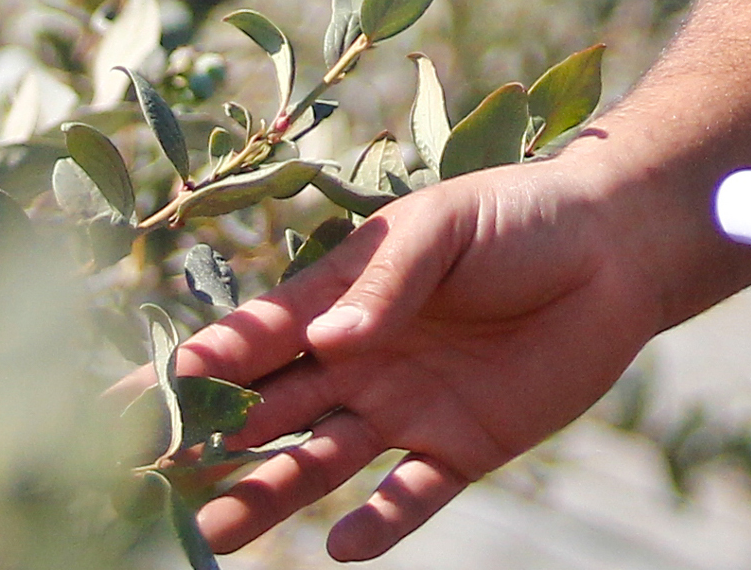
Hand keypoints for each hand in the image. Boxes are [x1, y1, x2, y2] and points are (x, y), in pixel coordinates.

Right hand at [155, 152, 671, 560]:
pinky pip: (408, 498)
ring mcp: (406, 405)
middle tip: (135, 476)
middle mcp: (361, 356)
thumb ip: (387, 281)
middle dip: (207, 437)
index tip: (144, 391)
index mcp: (346, 293)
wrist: (614, 249)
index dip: (204, 362)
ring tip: (205, 534)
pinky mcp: (461, 445)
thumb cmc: (520, 215)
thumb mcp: (444, 225)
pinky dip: (375, 525)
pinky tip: (338, 549)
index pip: (260, 334)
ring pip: (316, 461)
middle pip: (268, 407)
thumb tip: (331, 338)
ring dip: (264, 494)